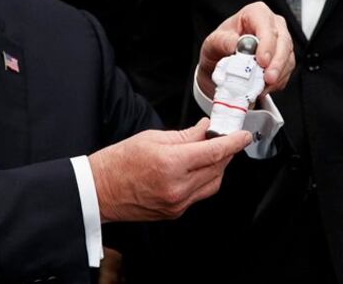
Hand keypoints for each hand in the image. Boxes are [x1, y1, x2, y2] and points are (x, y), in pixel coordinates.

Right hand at [88, 118, 250, 222]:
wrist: (100, 190)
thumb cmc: (118, 163)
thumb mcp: (152, 138)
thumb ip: (184, 135)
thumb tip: (204, 130)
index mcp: (171, 164)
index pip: (214, 152)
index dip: (233, 142)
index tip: (243, 136)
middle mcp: (177, 187)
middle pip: (217, 168)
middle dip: (225, 152)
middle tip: (222, 137)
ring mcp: (177, 203)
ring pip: (212, 183)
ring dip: (217, 167)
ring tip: (208, 152)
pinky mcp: (175, 212)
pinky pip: (199, 195)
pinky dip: (204, 180)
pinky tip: (196, 169)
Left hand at [196, 1, 294, 98]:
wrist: (221, 60)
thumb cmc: (220, 45)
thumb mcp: (213, 42)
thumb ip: (222, 41)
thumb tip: (235, 44)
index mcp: (255, 13)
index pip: (266, 25)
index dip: (266, 43)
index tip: (262, 61)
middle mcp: (272, 24)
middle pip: (283, 41)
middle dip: (277, 62)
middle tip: (268, 79)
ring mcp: (280, 40)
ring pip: (288, 57)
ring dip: (277, 75)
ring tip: (262, 87)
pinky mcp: (284, 57)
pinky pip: (287, 70)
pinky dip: (278, 81)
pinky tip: (265, 87)